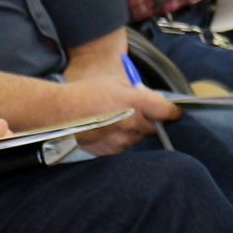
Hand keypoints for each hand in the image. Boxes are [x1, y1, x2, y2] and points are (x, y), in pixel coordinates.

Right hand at [55, 74, 175, 151]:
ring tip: (112, 120)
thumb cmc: (85, 93)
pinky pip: (122, 146)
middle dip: (147, 119)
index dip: (172, 112)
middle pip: (152, 126)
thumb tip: (149, 97)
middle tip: (132, 111)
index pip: (167, 111)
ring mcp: (121, 140)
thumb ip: (136, 90)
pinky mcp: (110, 150)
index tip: (173, 112)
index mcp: (136, 103)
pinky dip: (118, 139)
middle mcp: (132, 123)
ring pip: (137, 137)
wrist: (59, 112)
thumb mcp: (115, 81)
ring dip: (132, 130)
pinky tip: (104, 129)